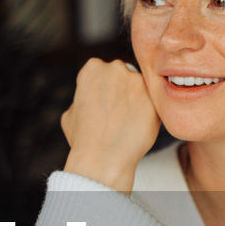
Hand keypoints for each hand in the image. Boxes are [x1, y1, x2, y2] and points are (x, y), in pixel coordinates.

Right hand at [61, 59, 160, 192]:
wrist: (103, 158)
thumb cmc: (84, 139)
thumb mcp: (70, 113)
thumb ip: (83, 98)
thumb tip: (91, 98)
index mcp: (93, 68)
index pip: (103, 71)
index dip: (104, 90)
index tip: (104, 105)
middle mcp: (116, 68)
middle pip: (123, 75)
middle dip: (123, 91)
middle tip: (118, 114)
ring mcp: (137, 80)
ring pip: (140, 88)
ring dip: (137, 101)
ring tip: (128, 123)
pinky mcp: (154, 96)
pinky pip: (153, 102)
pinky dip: (148, 113)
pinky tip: (138, 126)